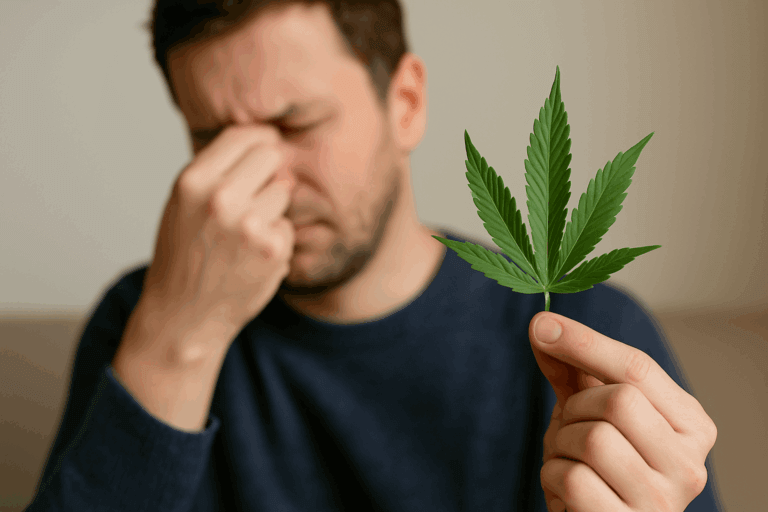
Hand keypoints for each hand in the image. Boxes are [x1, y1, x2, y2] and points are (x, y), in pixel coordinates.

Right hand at [135, 125, 295, 363]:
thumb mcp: (183, 203)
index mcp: (193, 181)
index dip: (259, 139)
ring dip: (272, 209)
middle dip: (267, 173)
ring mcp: (250, 225)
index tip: (263, 149)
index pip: (243, 134)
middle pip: (271, 156)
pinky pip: (288, 226)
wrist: (183, 314)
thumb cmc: (183, 255)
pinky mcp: (273, 250)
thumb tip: (267, 140)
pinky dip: (277, 240)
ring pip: (284, 191)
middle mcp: (221, 198)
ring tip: (245, 234)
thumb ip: (217, 171)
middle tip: (253, 197)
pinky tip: (252, 257)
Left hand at [528, 312, 717, 511]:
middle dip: (576, 406)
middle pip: (618, 401)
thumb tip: (542, 323)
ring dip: (560, 445)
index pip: (638, 368)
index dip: (585, 342)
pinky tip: (566, 489)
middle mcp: (689, 464)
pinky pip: (573, 480)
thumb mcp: (590, 409)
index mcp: (690, 425)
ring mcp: (662, 501)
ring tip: (569, 459)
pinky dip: (553, 477)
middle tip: (570, 426)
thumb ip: (573, 368)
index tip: (542, 325)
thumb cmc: (600, 464)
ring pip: (593, 440)